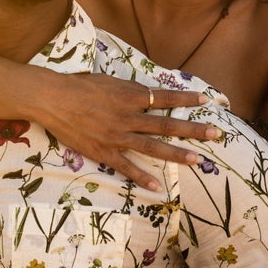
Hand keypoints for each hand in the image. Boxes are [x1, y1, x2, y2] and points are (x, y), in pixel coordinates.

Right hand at [41, 73, 215, 190]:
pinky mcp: (104, 151)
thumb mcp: (109, 80)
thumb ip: (129, 89)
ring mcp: (117, 136)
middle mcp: (129, 116)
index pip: (165, 97)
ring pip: (153, 147)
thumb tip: (147, 93)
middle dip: (193, 129)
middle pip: (167, 124)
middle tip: (215, 133)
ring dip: (177, 154)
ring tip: (197, 160)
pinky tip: (157, 187)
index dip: (186, 98)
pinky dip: (142, 177)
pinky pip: (126, 167)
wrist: (52, 99)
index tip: (205, 99)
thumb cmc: (78, 85)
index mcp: (130, 95)